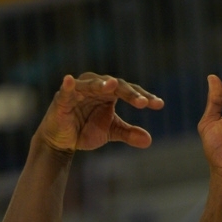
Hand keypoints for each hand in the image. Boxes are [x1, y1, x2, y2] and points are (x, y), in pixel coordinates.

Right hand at [37, 72, 162, 154]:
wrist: (62, 141)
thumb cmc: (86, 130)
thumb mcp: (110, 132)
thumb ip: (129, 133)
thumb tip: (149, 140)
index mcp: (110, 92)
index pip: (130, 92)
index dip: (144, 97)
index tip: (159, 105)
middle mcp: (97, 86)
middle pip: (116, 86)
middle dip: (130, 94)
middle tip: (143, 103)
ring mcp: (80, 90)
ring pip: (93, 84)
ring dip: (102, 85)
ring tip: (112, 86)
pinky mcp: (63, 98)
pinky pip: (67, 89)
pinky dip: (68, 85)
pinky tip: (69, 80)